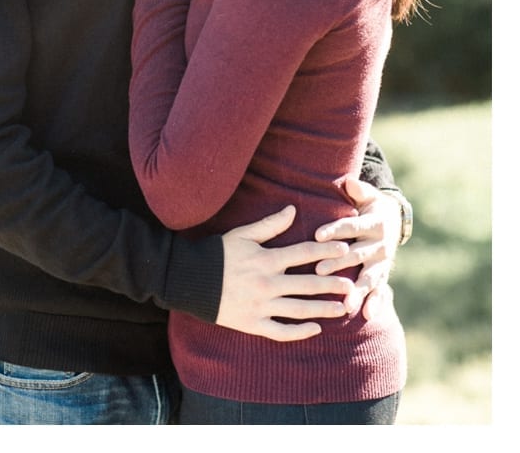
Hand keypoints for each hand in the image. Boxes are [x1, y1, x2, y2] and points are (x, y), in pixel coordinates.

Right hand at [216, 205, 353, 341]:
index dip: (326, 251)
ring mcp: (261, 306)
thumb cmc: (216, 253)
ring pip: (300, 309)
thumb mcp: (241, 234)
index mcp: (266, 260)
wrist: (189, 279)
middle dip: (332, 284)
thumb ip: (269, 224)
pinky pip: (281, 331)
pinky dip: (300, 332)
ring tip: (342, 309)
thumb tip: (293, 210)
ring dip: (323, 309)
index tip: (344, 250)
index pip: (304, 253)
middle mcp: (267, 283)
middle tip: (351, 286)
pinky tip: (315, 329)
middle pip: (308, 284)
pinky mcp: (252, 323)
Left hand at [313, 177, 398, 318]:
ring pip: (369, 277)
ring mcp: (384, 263)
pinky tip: (367, 315)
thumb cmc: (370, 206)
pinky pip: (381, 291)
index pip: (352, 227)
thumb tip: (350, 182)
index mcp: (375, 224)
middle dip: (339, 263)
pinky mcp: (384, 276)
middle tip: (318, 270)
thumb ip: (359, 190)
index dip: (335, 230)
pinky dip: (375, 303)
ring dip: (357, 291)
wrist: (394, 220)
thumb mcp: (367, 195)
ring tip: (346, 304)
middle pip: (358, 255)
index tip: (317, 235)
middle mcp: (381, 245)